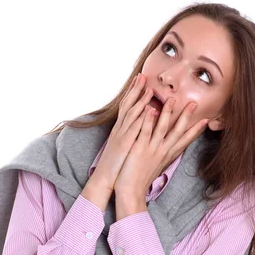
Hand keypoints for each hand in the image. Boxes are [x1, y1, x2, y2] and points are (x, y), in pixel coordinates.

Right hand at [90, 72, 154, 191]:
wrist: (105, 179)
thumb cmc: (116, 165)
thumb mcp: (123, 146)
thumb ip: (130, 135)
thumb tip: (138, 127)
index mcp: (121, 130)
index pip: (127, 107)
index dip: (133, 93)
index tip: (140, 80)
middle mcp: (120, 130)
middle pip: (128, 105)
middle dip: (135, 90)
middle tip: (142, 75)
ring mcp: (122, 136)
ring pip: (132, 114)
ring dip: (140, 101)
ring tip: (149, 89)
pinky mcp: (125, 145)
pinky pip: (135, 129)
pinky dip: (142, 119)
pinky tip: (149, 110)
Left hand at [114, 95, 208, 200]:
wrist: (131, 192)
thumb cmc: (141, 179)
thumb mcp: (156, 166)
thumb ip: (163, 155)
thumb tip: (168, 148)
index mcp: (168, 155)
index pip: (185, 140)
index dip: (196, 130)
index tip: (206, 121)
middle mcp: (163, 151)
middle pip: (178, 131)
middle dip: (186, 116)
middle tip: (193, 103)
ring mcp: (152, 149)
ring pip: (162, 127)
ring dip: (168, 113)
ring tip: (172, 99)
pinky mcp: (139, 148)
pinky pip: (145, 131)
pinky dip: (148, 120)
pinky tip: (150, 109)